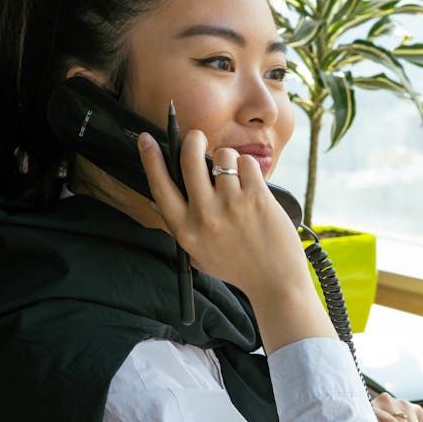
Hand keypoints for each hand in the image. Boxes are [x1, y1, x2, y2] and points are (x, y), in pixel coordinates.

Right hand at [138, 130, 308, 299]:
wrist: (275, 283)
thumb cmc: (238, 267)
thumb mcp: (199, 253)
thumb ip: (184, 226)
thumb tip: (170, 193)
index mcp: (186, 231)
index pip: (160, 187)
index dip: (150, 159)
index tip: (147, 140)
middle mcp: (205, 216)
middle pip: (189, 159)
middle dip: (192, 140)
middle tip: (197, 137)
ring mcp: (231, 205)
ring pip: (223, 156)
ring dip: (228, 159)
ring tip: (235, 177)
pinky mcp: (257, 198)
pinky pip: (247, 163)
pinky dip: (249, 168)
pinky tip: (253, 185)